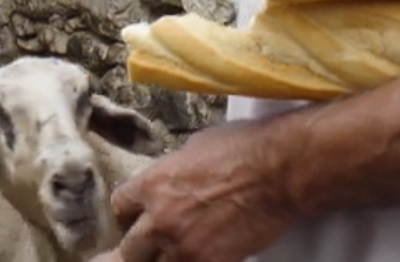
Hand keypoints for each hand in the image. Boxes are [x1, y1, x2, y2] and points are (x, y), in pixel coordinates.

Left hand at [106, 118, 299, 261]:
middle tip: (143, 246)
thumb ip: (172, 172)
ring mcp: (186, 246)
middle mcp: (161, 219)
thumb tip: (169, 182)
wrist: (280, 171)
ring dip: (161, 260)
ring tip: (169, 254)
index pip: (120, 206)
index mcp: (153, 184)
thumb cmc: (244, 149)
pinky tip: (198, 256)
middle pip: (129, 249)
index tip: (133, 217)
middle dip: (136, 246)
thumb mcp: (193, 149)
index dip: (127, 213)